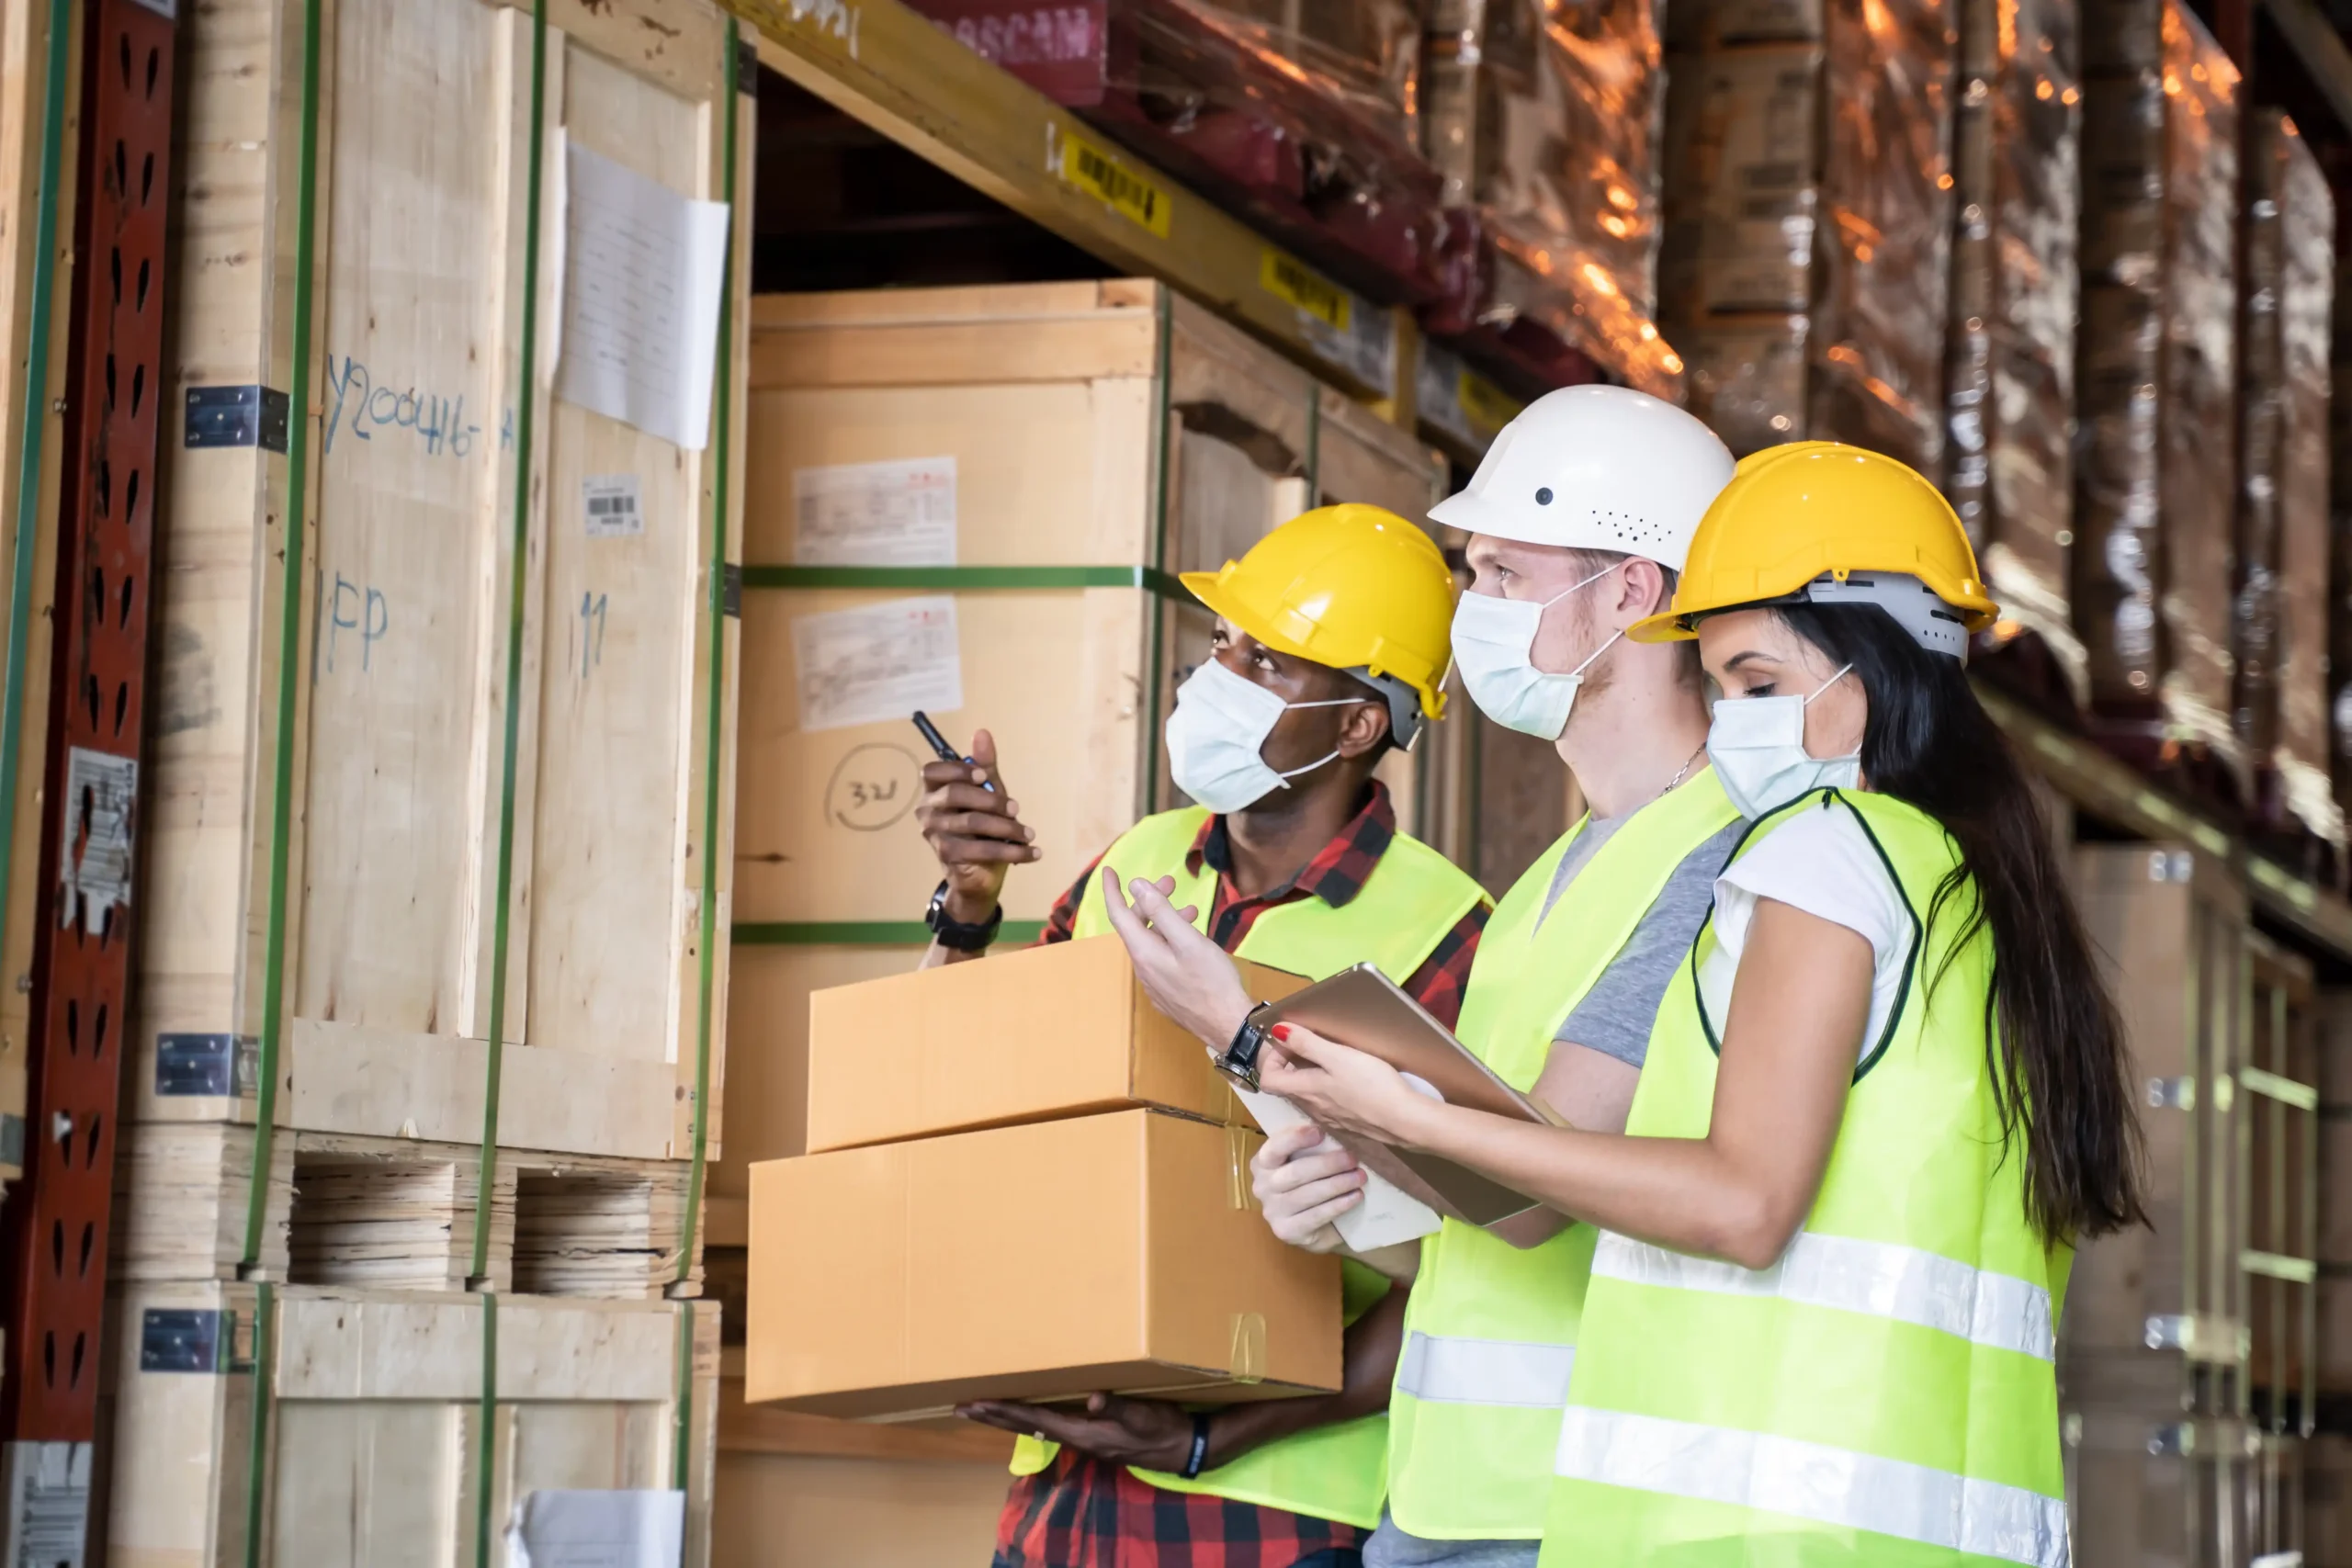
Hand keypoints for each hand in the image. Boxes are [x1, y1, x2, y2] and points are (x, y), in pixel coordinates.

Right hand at [915, 728, 1037, 920]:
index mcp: (934, 789)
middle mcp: (927, 809)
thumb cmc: (984, 827)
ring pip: (972, 822)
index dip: (957, 769)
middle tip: (1016, 808)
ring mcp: (934, 834)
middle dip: (991, 800)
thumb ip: (985, 767)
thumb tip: (982, 732)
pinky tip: (1033, 852)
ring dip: (1008, 828)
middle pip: (955, 795)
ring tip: (1029, 833)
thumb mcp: (988, 794)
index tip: (982, 776)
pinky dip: (1013, 851)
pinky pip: (982, 849)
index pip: (933, 770)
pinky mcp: (947, 856)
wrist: (981, 873)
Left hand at [958, 1393, 1204, 1470]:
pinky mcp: (1094, 1435)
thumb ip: (1119, 1409)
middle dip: (995, 1416)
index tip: (976, 1404)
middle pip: (1026, 1426)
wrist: (1183, 1449)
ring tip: (985, 1408)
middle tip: (963, 1406)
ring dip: (1009, 1417)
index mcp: (1084, 1432)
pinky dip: (1032, 1417)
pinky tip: (1028, 1412)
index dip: (1004, 1411)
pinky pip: (1052, 1425)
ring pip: (1037, 1426)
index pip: (1034, 1420)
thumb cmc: (1163, 1429)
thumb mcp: (1144, 1416)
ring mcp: (1085, 1438)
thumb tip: (1093, 1401)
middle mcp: (1078, 1438)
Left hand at [1096, 868, 1254, 1047]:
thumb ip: (1161, 911)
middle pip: (1136, 927)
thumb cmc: (1213, 981)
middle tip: (1172, 883)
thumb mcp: (1189, 939)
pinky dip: (1170, 941)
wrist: (1228, 1026)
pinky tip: (1191, 941)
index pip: (1118, 915)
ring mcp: (1154, 984)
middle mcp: (1143, 968)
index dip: (1112, 890)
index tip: (1109, 871)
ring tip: (1191, 911)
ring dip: (1164, 922)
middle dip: (1150, 901)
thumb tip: (1136, 886)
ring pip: (1151, 943)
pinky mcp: (1166, 994)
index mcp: (1144, 952)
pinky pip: (1160, 959)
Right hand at [1250, 1122, 1364, 1250]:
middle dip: (1328, 1164)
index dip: (1296, 1139)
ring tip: (1360, 1177)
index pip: (1274, 1148)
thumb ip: (1310, 1148)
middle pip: (1296, 1172)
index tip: (1320, 1132)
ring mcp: (1272, 1211)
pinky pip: (1316, 1215)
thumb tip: (1336, 1129)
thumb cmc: (1309, 1184)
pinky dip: (1338, 1205)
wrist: (1313, 1227)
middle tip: (1353, 1158)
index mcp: (1262, 1163)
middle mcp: (1262, 1187)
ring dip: (1338, 1184)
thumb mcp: (1303, 1161)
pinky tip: (1355, 1197)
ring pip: (1308, 1194)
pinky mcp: (1287, 1231)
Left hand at [1259, 1023, 1439, 1147]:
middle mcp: (1313, 1109)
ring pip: (1310, 1096)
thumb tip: (1276, 1031)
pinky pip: (1329, 1105)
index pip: (1268, 1080)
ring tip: (1333, 1059)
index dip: (1272, 1059)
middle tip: (1311, 1045)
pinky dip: (1331, 1089)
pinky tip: (1351, 1081)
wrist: (1405, 1121)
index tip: (1289, 1044)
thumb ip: (1307, 1043)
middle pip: (1289, 1087)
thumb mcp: (1338, 1057)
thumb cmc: (1371, 1085)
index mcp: (1305, 1091)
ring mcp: (1332, 1119)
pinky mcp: (1350, 1124)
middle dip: (1292, 1064)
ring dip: (1313, 1076)